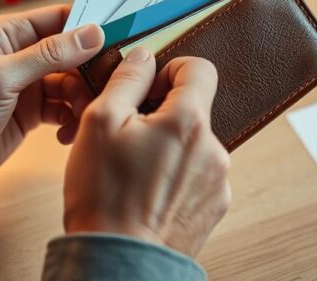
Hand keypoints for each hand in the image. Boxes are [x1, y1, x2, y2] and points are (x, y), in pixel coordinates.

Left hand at [0, 5, 102, 184]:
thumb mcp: (3, 77)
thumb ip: (49, 55)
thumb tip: (93, 33)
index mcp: (9, 34)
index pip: (60, 19)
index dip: (90, 27)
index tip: (120, 38)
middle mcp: (21, 54)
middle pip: (73, 53)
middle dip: (91, 70)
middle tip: (108, 87)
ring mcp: (28, 83)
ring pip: (72, 82)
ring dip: (83, 97)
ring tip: (85, 114)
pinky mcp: (32, 111)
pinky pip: (65, 107)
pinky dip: (72, 117)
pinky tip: (70, 131)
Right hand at [62, 48, 230, 256]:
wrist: (118, 264)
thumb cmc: (104, 196)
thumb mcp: (100, 122)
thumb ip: (126, 80)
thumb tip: (144, 57)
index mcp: (188, 122)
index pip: (199, 68)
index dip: (170, 68)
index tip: (147, 85)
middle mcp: (213, 149)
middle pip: (192, 111)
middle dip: (159, 115)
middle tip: (124, 135)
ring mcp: (217, 181)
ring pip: (191, 145)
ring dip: (165, 148)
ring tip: (130, 171)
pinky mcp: (213, 207)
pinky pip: (195, 176)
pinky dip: (173, 177)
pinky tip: (145, 193)